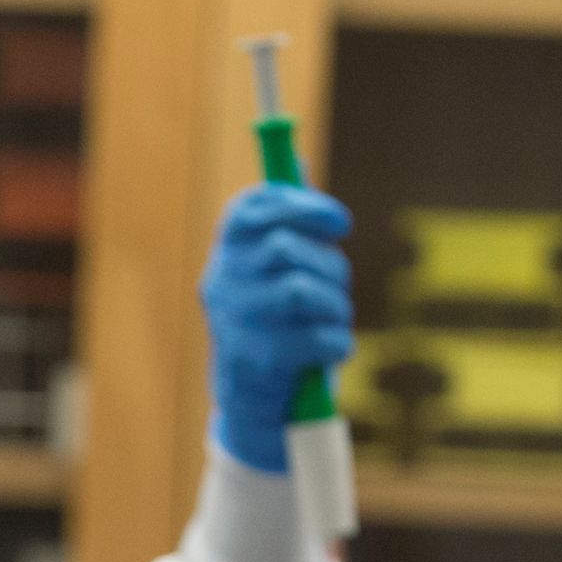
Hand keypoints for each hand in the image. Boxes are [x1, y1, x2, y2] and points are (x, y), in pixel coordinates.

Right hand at [204, 181, 354, 472]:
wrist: (253, 400)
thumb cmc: (273, 321)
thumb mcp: (271, 268)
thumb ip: (285, 219)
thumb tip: (295, 160)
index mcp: (227, 254)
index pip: (253, 209)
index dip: (302, 206)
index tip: (339, 222)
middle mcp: (222, 284)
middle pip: (286, 247)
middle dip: (328, 265)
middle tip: (337, 284)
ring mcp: (236, 323)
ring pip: (304, 291)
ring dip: (336, 305)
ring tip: (334, 320)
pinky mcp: (257, 360)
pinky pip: (318, 336)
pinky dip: (337, 342)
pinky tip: (330, 349)